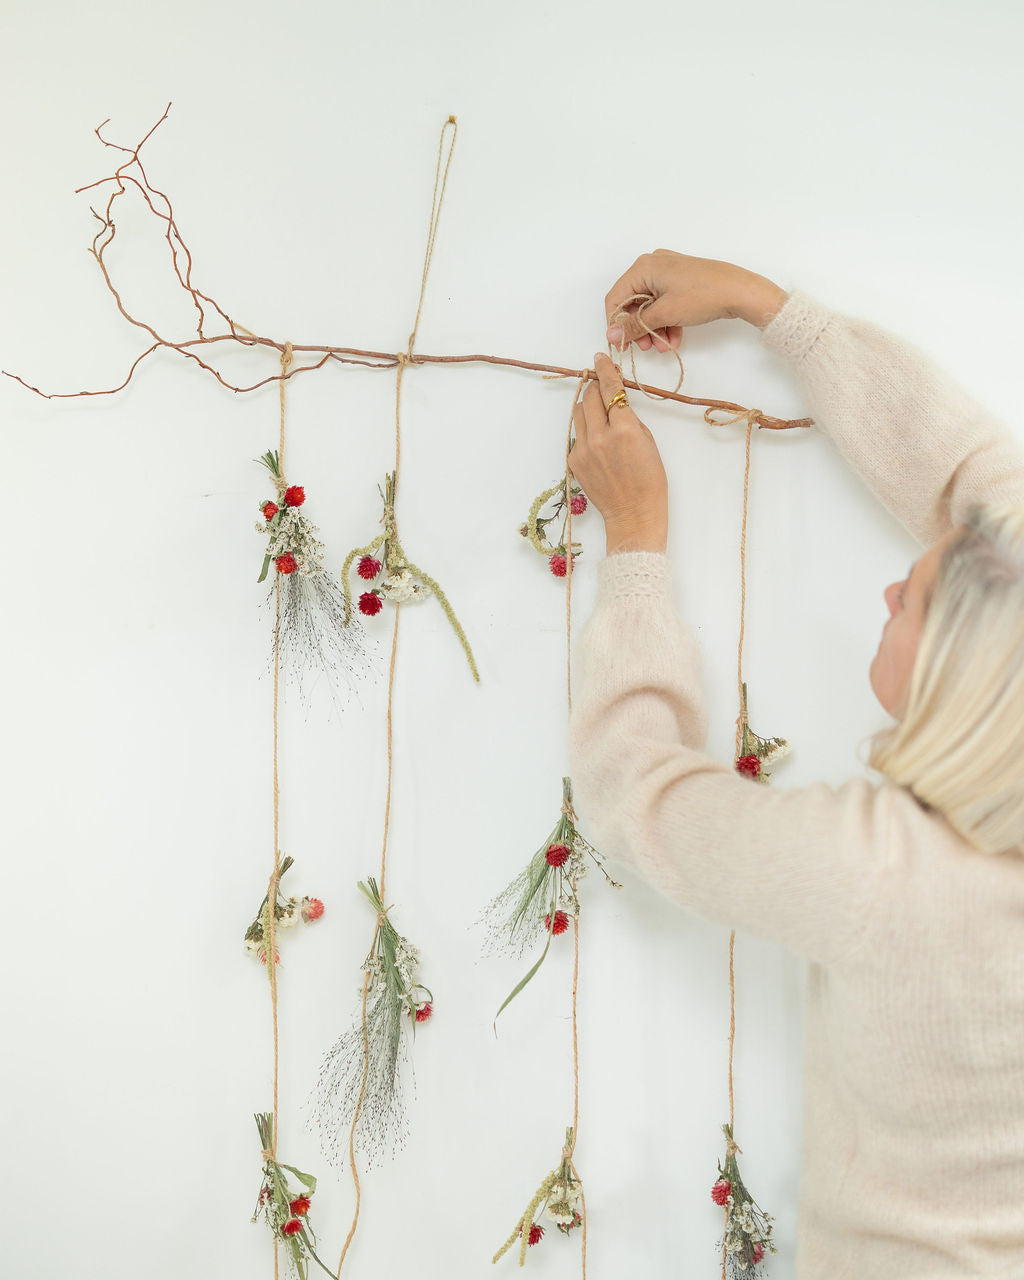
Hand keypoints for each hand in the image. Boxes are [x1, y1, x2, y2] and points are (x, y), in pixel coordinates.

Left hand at [568, 353, 667, 553]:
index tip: (601, 357)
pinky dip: (586, 431)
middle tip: (603, 388)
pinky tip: (599, 443)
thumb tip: (615, 401)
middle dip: (595, 388)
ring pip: (578, 413)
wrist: (633, 513)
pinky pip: (577, 435)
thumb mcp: (647, 441)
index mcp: (623, 429)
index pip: (610, 389)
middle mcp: (599, 436)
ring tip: (600, 413)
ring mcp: (583, 449)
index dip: (605, 370)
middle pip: (588, 396)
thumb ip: (629, 418)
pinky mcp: (574, 461)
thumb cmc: (649, 479)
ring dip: (587, 406)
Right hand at [604, 250, 786, 351]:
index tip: (622, 344)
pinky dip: (666, 322)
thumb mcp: (665, 313)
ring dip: (653, 329)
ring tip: (663, 347)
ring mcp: (668, 273)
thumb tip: (612, 336)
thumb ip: (634, 325)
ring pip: (650, 307)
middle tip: (646, 347)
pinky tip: (674, 339)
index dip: (616, 323)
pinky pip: (664, 305)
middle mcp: (653, 266)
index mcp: (644, 267)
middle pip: (633, 303)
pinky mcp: (681, 283)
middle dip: (639, 328)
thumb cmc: (703, 295)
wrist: (740, 291)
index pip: (616, 297)